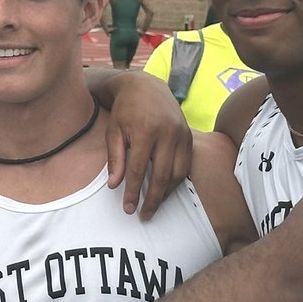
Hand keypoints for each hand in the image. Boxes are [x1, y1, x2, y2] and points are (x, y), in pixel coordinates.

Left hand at [102, 73, 191, 218]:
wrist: (146, 87)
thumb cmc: (125, 111)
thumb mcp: (113, 131)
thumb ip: (115, 159)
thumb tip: (114, 185)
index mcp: (144, 132)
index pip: (138, 170)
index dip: (133, 192)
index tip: (128, 208)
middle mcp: (166, 134)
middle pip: (161, 176)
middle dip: (153, 199)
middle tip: (144, 215)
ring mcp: (181, 135)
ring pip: (178, 173)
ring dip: (167, 193)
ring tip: (155, 205)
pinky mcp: (189, 136)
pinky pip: (186, 165)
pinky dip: (177, 180)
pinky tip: (166, 190)